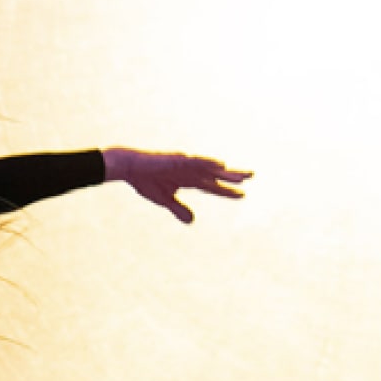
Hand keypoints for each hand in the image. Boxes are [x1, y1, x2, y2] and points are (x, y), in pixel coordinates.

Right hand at [104, 148, 252, 223]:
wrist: (129, 168)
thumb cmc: (145, 181)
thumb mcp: (164, 200)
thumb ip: (179, 209)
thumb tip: (192, 221)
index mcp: (188, 180)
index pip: (211, 186)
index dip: (226, 191)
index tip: (242, 195)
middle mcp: (190, 171)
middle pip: (215, 174)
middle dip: (232, 176)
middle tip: (251, 176)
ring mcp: (184, 164)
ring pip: (209, 168)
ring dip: (225, 171)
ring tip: (241, 175)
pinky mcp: (176, 160)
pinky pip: (195, 161)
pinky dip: (208, 163)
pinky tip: (220, 164)